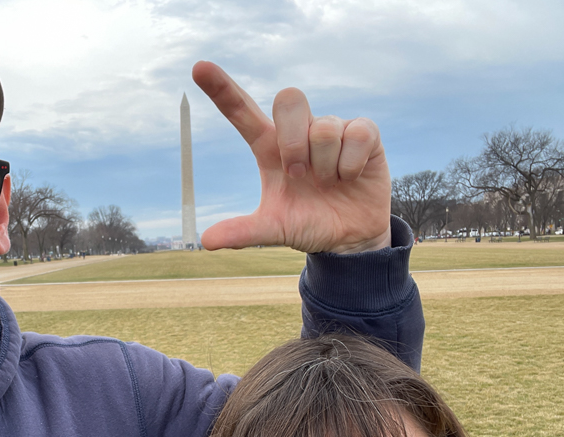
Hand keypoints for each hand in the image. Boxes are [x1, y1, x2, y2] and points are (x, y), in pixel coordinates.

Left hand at [193, 61, 391, 254]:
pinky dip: (350, 165)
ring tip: (328, 183)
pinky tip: (350, 178)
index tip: (199, 69)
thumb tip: (206, 242)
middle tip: (298, 175)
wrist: (349, 238)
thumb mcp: (274, 229)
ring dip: (325, 165)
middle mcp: (299, 131)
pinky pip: (356, 133)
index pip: (242, 111)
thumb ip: (244, 232)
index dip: (222, 89)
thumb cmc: (307, 223)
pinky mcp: (364, 133)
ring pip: (324, 127)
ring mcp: (332, 129)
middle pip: (288, 99)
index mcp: (269, 147)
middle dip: (292, 140)